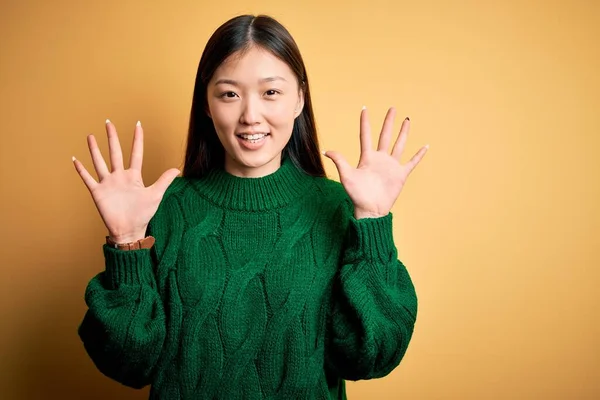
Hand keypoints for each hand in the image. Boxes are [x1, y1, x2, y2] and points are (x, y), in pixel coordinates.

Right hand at [72, 120, 179, 242]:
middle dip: (112, 137)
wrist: (130, 230)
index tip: (138, 124)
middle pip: (115, 152)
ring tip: (90, 136)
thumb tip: (177, 170)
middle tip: (108, 122)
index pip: (136, 153)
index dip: (137, 139)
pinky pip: (88, 178)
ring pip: (100, 162)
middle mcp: (119, 177)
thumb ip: (164, 181)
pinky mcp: (98, 192)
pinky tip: (74, 159)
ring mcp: (108, 183)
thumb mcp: (155, 195)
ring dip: (94, 149)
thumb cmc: (143, 214)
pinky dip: (81, 170)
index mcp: (134, 176)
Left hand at [323, 107, 427, 219]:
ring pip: (399, 144)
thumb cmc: (357, 195)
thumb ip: (339, 161)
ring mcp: (391, 166)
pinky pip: (412, 162)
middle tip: (392, 108)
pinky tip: (425, 146)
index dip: (365, 122)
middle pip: (385, 135)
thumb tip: (325, 151)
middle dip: (389, 122)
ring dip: (403, 132)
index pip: (366, 135)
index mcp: (367, 157)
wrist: (370, 210)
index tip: (365, 108)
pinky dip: (419, 155)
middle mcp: (380, 159)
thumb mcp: (346, 176)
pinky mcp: (400, 175)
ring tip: (407, 120)